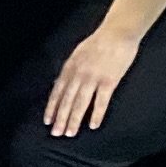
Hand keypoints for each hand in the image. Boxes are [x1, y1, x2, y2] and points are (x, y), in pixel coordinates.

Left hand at [43, 24, 140, 138]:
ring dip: (74, 120)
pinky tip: (93, 125)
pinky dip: (96, 115)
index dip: (52, 107)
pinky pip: (101, 102)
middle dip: (60, 118)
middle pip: (67, 100)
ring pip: (80, 103)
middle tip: (56, 133)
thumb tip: (63, 83)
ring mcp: (93, 78)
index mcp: (70, 67)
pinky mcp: (109, 81)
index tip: (48, 120)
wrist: (117, 33)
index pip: (57, 91)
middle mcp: (78, 74)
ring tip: (70, 133)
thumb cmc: (98, 42)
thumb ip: (71, 69)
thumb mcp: (77, 54)